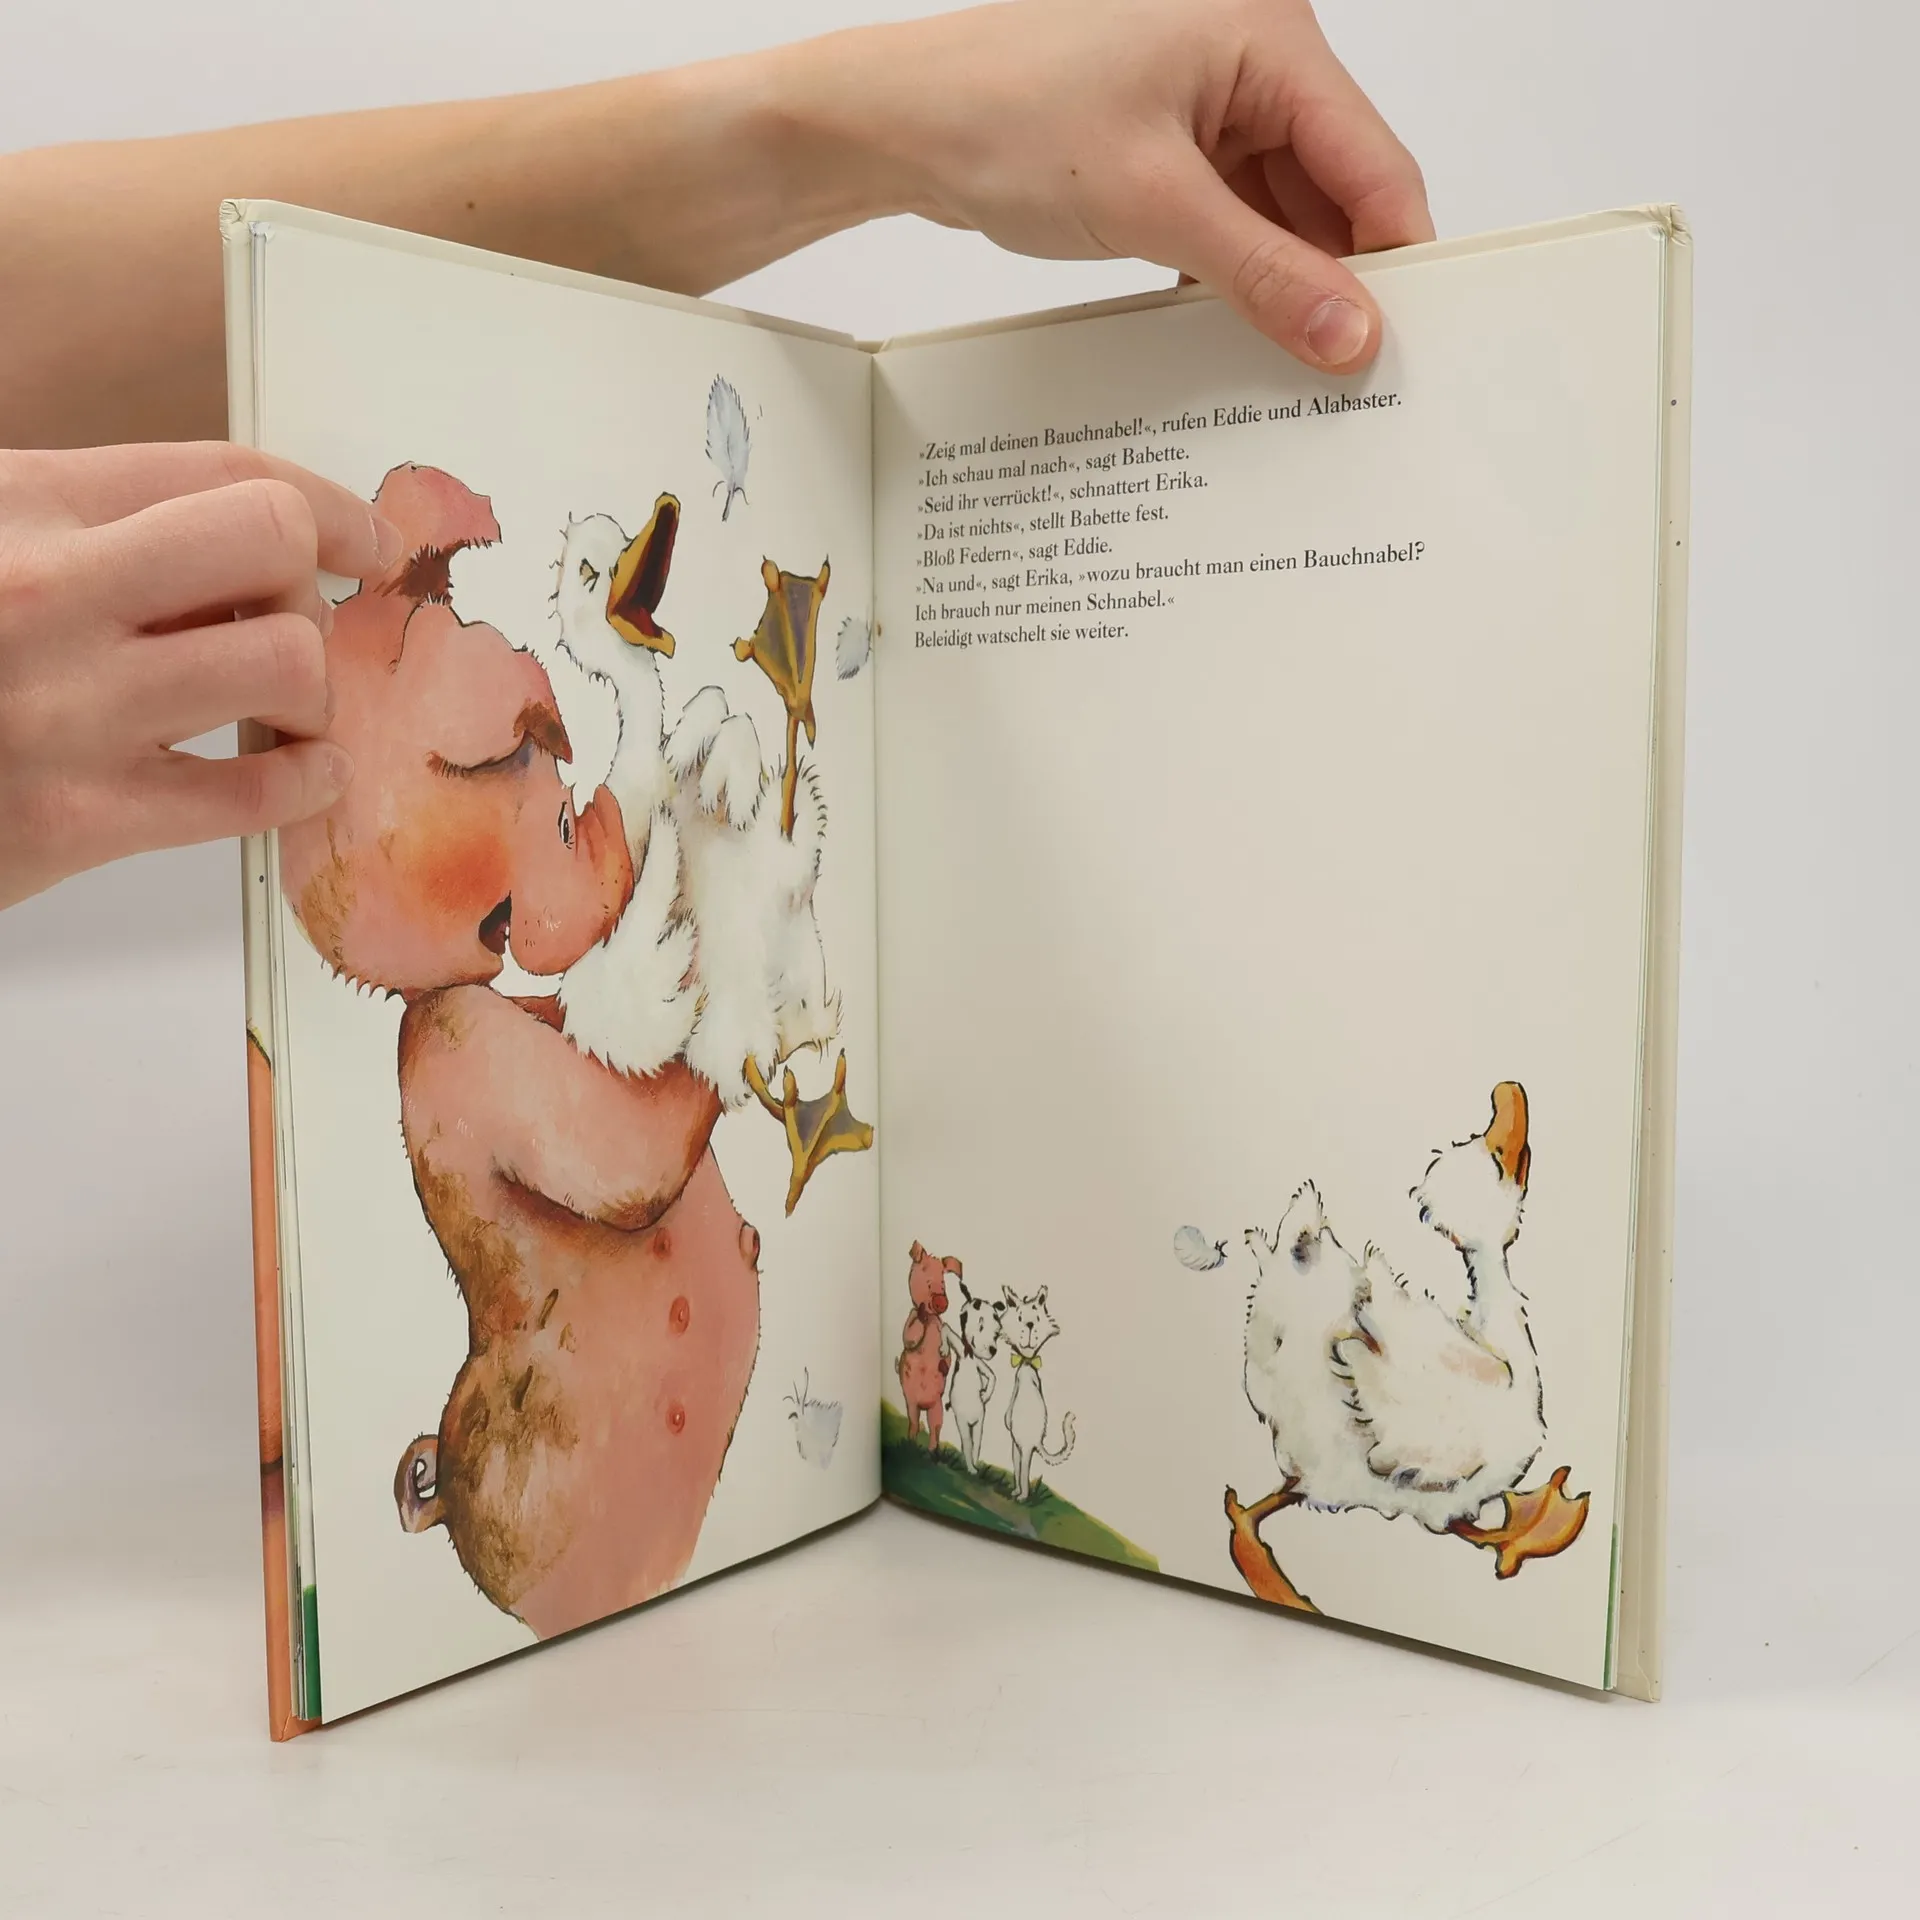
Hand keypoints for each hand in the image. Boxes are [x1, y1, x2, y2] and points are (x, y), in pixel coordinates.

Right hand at [0, 443, 397, 910]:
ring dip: (308, 693)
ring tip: (279, 711)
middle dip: (309, 586)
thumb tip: (244, 535)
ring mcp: (65, 708)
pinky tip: (299, 774)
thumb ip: (88, 525)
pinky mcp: (76, 819)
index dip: (329, 505)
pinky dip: (306, 783)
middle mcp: (45, 590)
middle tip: (297, 624)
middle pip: (270, 545)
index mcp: (21, 503)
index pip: (226, 474)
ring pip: (285, 665)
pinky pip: (256, 793)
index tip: (365, 541)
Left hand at [800, 0, 1431, 370]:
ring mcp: (1211, 100)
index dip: (1396, 256)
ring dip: (1282, 281)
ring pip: (1283, 209)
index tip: (1408, 342)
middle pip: (1335, 186)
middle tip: (1347, 371)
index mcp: (1268, 36)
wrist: (904, 123)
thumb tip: (1348, 331)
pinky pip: (1235, 215)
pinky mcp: (1174, 141)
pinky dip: (1236, 270)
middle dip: (1337, 276)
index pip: (1373, 159)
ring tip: (1290, 363)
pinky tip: (1233, 328)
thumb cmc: (1006, 116)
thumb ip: (1263, 273)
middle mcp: (1252, 57)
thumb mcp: (1153, 205)